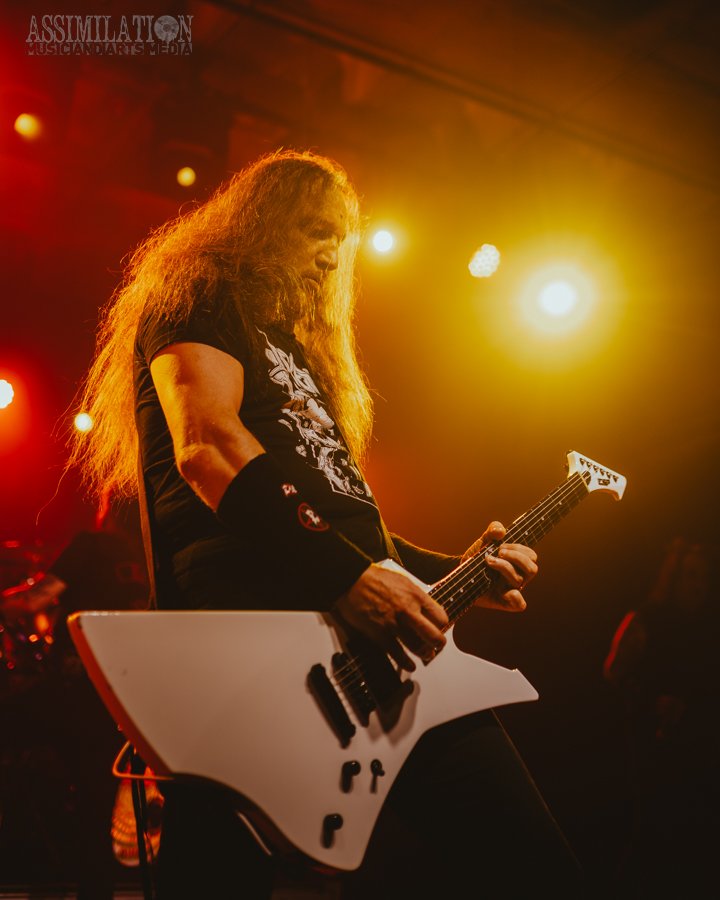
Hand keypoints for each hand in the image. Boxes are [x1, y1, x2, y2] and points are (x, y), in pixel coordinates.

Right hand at [333, 564, 448, 671]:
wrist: (351, 580)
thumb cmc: (373, 578)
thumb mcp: (402, 580)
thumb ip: (415, 595)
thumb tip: (425, 607)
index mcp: (416, 596)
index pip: (440, 617)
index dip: (441, 625)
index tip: (439, 628)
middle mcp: (408, 611)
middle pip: (433, 635)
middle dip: (438, 644)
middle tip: (438, 646)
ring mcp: (394, 624)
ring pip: (418, 647)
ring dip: (425, 654)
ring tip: (426, 655)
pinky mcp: (380, 634)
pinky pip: (397, 654)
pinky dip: (405, 663)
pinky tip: (410, 665)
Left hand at [463, 521, 537, 612]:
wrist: (459, 576)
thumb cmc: (476, 559)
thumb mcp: (484, 541)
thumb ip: (493, 530)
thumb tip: (501, 532)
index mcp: (518, 564)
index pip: (531, 557)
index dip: (519, 548)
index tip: (501, 545)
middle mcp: (517, 577)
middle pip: (532, 569)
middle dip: (516, 556)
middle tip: (499, 552)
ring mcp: (510, 590)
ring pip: (520, 580)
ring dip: (505, 566)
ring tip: (489, 560)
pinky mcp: (502, 602)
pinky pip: (519, 604)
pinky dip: (516, 597)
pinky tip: (504, 589)